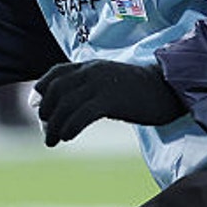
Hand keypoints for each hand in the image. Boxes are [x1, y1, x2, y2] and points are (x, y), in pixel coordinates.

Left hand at [34, 59, 185, 145]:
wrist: (168, 90)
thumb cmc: (140, 91)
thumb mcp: (110, 82)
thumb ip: (89, 89)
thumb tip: (66, 109)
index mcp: (91, 65)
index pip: (57, 72)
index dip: (43, 88)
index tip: (38, 107)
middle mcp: (92, 71)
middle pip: (57, 90)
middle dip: (47, 112)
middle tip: (46, 131)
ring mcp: (101, 84)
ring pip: (66, 104)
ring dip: (55, 125)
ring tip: (52, 141)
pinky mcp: (110, 99)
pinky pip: (82, 114)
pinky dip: (70, 126)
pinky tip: (67, 137)